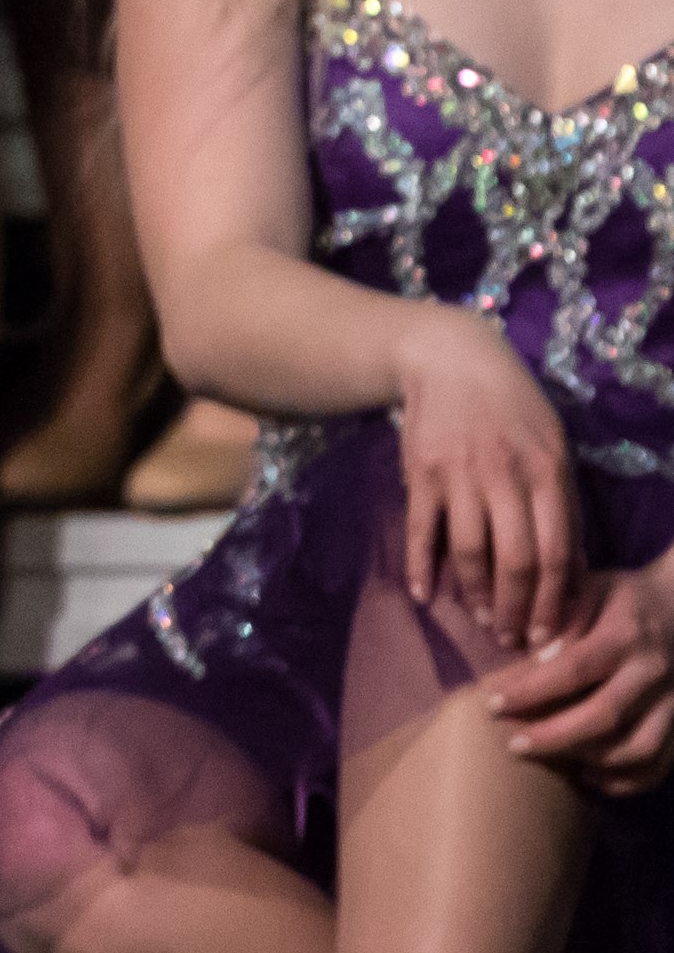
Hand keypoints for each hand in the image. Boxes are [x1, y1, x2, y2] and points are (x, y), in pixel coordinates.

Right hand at [399, 302, 581, 655]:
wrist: (450, 356)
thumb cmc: (513, 406)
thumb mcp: (553, 446)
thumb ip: (563, 504)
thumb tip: (575, 569)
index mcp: (546, 473)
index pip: (557, 553)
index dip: (555, 602)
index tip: (552, 635)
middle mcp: (505, 476)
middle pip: (515, 560)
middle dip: (516, 610)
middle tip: (513, 640)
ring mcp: (459, 474)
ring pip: (469, 550)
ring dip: (474, 595)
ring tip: (480, 622)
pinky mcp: (420, 472)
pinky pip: (422, 528)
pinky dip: (420, 565)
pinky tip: (424, 594)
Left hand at [486, 559, 673, 790]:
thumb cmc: (624, 598)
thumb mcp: (590, 589)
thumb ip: (562, 619)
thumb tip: (532, 653)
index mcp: (625, 635)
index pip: (573, 670)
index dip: (531, 691)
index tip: (493, 705)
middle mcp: (653, 673)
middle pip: (605, 716)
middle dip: (554, 736)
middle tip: (514, 745)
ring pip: (637, 748)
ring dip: (591, 761)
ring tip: (552, 762)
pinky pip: (661, 763)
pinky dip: (628, 779)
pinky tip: (591, 776)